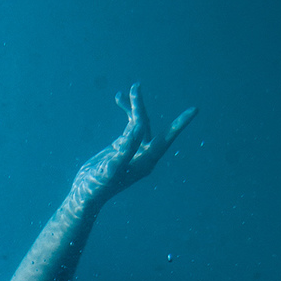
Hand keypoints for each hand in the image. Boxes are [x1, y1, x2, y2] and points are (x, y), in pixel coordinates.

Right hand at [70, 84, 196, 209]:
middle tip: (136, 86)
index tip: (194, 110)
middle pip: (147, 126)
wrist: (85, 195)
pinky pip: (129, 124)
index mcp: (146, 162)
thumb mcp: (111, 167)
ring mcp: (134, 150)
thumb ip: (126, 148)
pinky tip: (119, 99)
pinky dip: (126, 112)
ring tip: (127, 89)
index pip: (167, 139)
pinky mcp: (123, 146)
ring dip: (133, 106)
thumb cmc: (98, 186)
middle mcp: (143, 155)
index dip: (180, 124)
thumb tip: (139, 126)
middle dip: (141, 106)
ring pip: (138, 122)